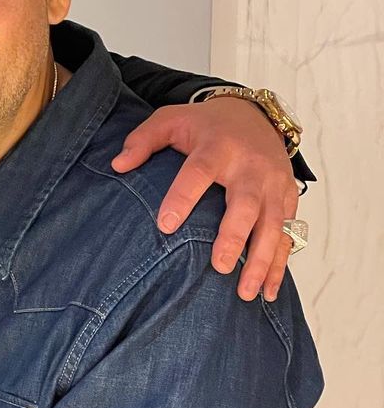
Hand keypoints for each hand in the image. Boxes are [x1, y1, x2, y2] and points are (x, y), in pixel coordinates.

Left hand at [111, 96, 299, 301]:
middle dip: (235, 236)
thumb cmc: (205, 125)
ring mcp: (274, 183)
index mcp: (217, 146)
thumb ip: (143, 140)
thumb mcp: (171, 120)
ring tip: (245, 293)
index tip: (165, 225)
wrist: (256, 115)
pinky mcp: (289, 197)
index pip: (199, 172)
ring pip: (273, 225)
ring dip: (262, 260)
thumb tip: (118, 165)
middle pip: (246, 204)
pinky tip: (268, 292)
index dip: (182, 197)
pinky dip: (281, 264)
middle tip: (220, 267)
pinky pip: (288, 234)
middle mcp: (251, 166)